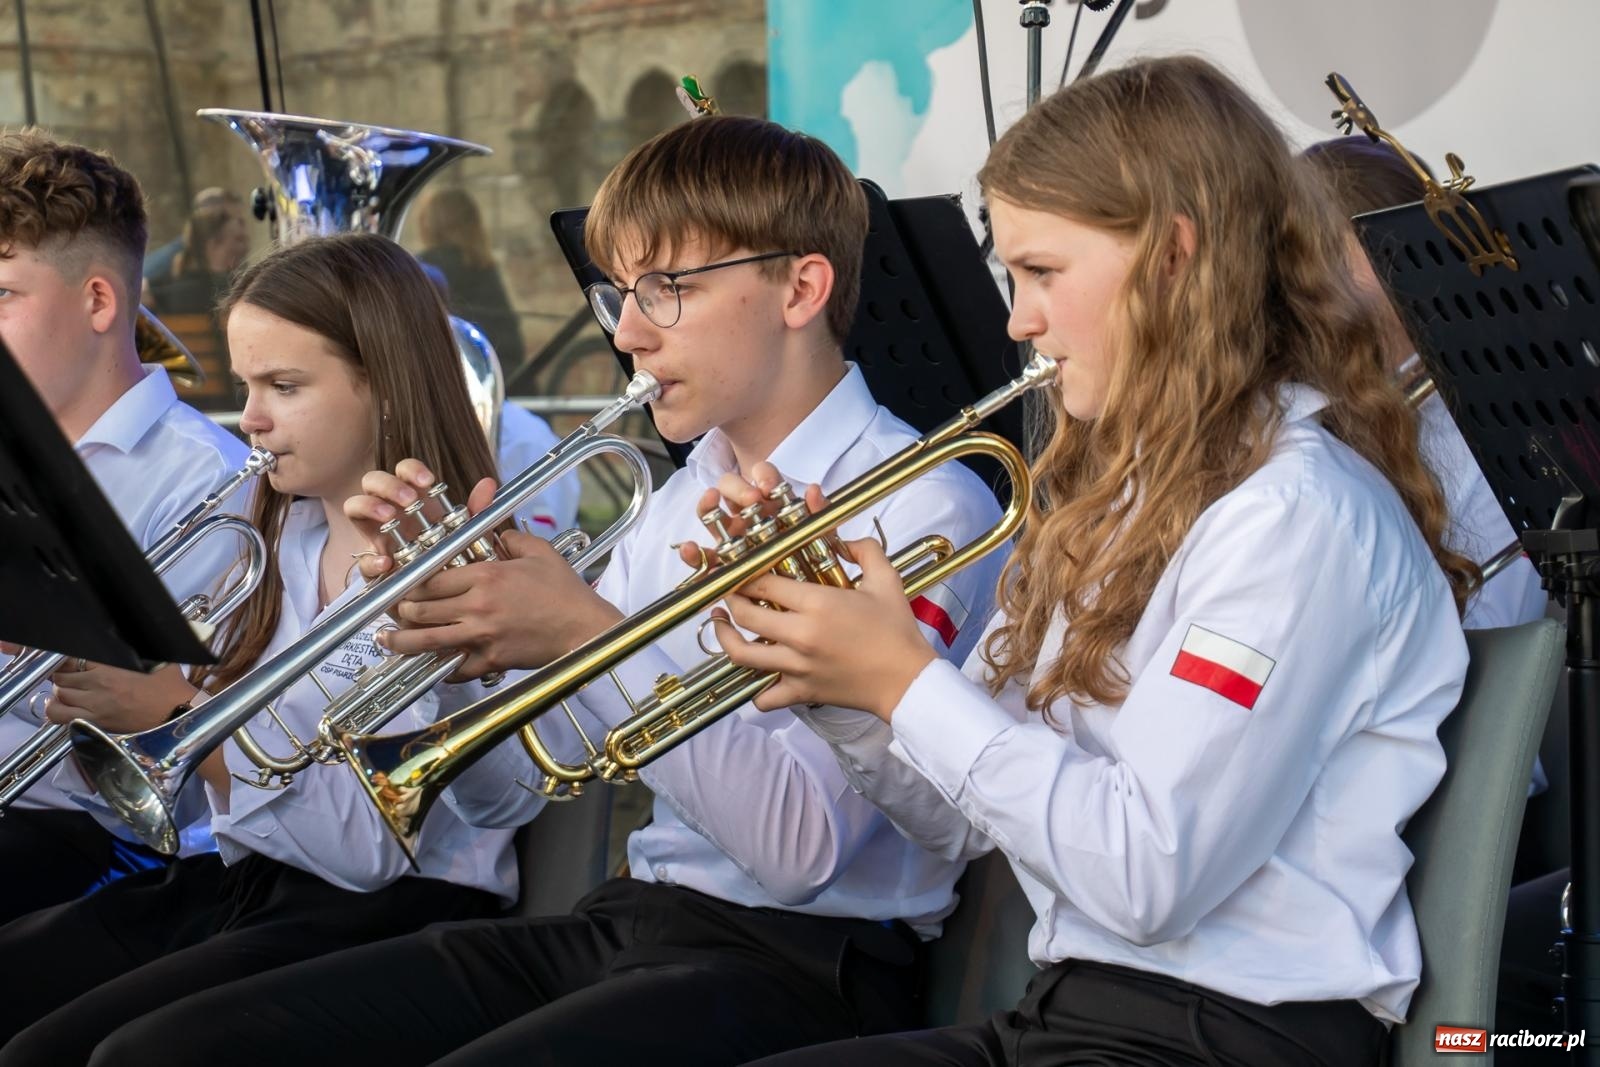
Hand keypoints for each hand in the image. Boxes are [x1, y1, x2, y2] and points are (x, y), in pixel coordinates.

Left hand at [44, 661, 196, 732]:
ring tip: (68, 689)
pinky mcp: (95, 722)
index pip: (75, 657)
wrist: (177, 713)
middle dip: (63, 674)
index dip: (70, 659)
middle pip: (62, 675)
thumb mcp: (156, 658)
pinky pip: (59, 715)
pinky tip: (61, 705)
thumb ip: (138, 647)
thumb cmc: (170, 688)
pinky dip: (55, 709)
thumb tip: (127, 636)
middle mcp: (100, 684)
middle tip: (71, 675)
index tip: (74, 661)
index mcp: (112, 666)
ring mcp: (95, 704)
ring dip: (60, 690)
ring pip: (59, 693)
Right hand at [344, 459, 497, 581]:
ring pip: (354, 506)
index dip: (411, 470)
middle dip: (388, 485)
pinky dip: (371, 560)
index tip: (428, 482)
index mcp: (413, 500)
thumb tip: (489, 484)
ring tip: (389, 517)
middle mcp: (390, 512)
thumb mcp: (469, 536)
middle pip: (373, 481)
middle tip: (408, 500)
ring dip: (369, 506)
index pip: (403, 471)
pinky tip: (387, 563)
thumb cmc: (453, 561)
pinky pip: (361, 559)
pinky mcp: (372, 567)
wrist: (445, 602)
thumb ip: (476, 511)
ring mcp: (376, 537)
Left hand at [378, 530, 623, 678]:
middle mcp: (478, 607)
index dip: (410, 584)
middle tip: (393, 611)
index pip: (431, 579)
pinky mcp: (491, 661)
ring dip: (402, 642)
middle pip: (421, 610)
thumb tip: (496, 526)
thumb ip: (508, 535)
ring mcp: (482, 637)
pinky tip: (431, 666)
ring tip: (389, 641)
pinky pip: (455, 669)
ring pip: (427, 642)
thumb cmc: (564, 591)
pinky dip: (441, 669)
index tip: (402, 585)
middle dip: (401, 611)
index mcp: (486, 576)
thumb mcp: (538, 551)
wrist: (584, 629)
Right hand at [675, 462, 826, 572]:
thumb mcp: (822, 533)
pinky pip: (703, 557)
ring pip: (710, 513)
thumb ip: (820, 512)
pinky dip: (693, 553)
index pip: (761, 474)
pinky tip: (689, 549)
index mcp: (770, 499)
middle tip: (752, 500)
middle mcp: (746, 512)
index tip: (769, 487)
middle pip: (729, 486)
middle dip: (738, 488)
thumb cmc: (812, 554)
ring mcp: (730, 534)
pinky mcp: (722, 562)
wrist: (808, 586)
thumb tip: (813, 490)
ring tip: (711, 500)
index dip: (763, 475)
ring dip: (707, 504)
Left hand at [712, 536, 936, 720]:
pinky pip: (763, 697)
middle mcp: (801, 635)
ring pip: (743, 655)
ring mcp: (798, 667)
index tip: (741, 570)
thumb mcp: (886, 580)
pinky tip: (755, 676)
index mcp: (818, 604)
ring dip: (725, 638)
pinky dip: (754, 690)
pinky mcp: (802, 692)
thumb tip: (842, 538)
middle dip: (730, 601)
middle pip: (745, 615)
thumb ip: (864, 550)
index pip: (763, 584)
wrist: (908, 681)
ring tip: (721, 626)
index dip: (745, 575)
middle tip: (730, 594)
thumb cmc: (898, 630)